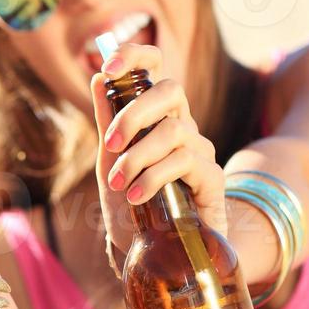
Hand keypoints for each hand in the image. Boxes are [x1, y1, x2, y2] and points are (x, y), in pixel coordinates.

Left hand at [90, 42, 226, 265]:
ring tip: (118, 184)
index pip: (157, 67)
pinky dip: (155, 177)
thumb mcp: (111, 161)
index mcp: (157, 116)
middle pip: (171, 90)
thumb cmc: (135, 205)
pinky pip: (186, 162)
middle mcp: (183, 126)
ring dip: (138, 157)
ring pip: (174, 130)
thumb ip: (106, 121)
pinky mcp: (212, 179)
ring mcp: (200, 151)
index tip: (107, 67)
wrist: (159, 253)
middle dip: (134, 114)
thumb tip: (95, 77)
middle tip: (110, 145)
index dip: (136, 55)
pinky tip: (137, 195)